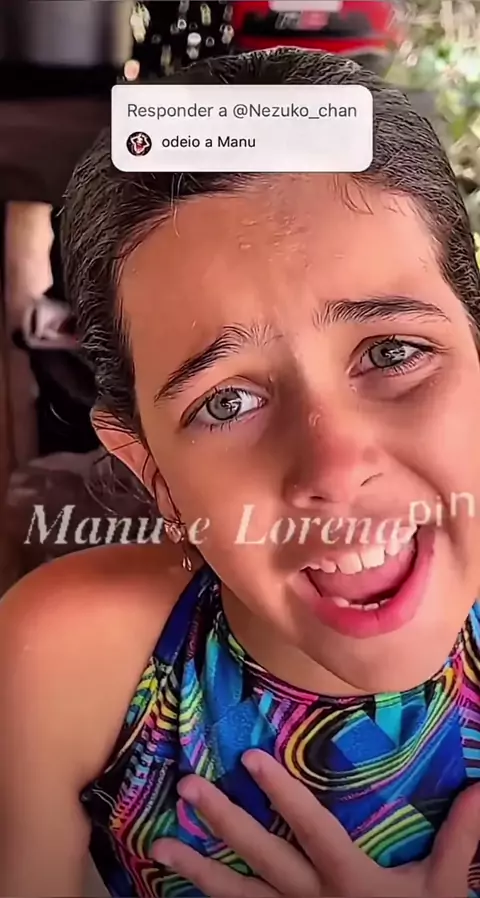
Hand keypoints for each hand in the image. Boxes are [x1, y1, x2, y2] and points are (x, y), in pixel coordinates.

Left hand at [151, 750, 479, 897]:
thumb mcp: (443, 888)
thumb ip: (461, 838)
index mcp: (348, 880)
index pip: (311, 830)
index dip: (282, 795)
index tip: (249, 759)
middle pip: (260, 860)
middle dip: (223, 823)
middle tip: (187, 788)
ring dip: (197, 869)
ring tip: (157, 846)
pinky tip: (176, 895)